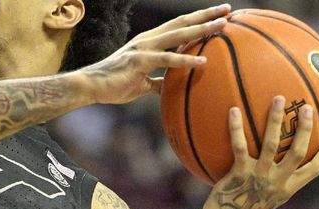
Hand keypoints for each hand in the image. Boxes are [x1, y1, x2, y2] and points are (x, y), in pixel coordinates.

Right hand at [79, 4, 230, 104]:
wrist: (89, 86)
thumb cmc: (113, 85)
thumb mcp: (140, 83)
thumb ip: (156, 82)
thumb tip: (168, 87)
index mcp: (149, 41)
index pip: (178, 26)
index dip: (198, 19)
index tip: (218, 15)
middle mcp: (148, 39)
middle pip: (183, 22)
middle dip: (206, 15)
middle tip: (228, 10)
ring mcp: (144, 48)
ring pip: (178, 34)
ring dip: (201, 29)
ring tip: (222, 27)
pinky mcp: (139, 61)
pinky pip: (167, 59)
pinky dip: (186, 59)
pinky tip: (202, 61)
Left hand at [195, 96, 318, 208]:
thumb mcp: (263, 198)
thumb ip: (272, 181)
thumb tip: (272, 162)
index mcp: (287, 189)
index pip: (314, 170)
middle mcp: (276, 183)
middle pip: (298, 152)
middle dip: (304, 128)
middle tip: (306, 107)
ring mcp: (258, 178)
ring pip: (272, 145)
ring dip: (276, 120)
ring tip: (278, 99)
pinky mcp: (238, 175)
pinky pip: (239, 146)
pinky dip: (236, 127)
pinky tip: (233, 110)